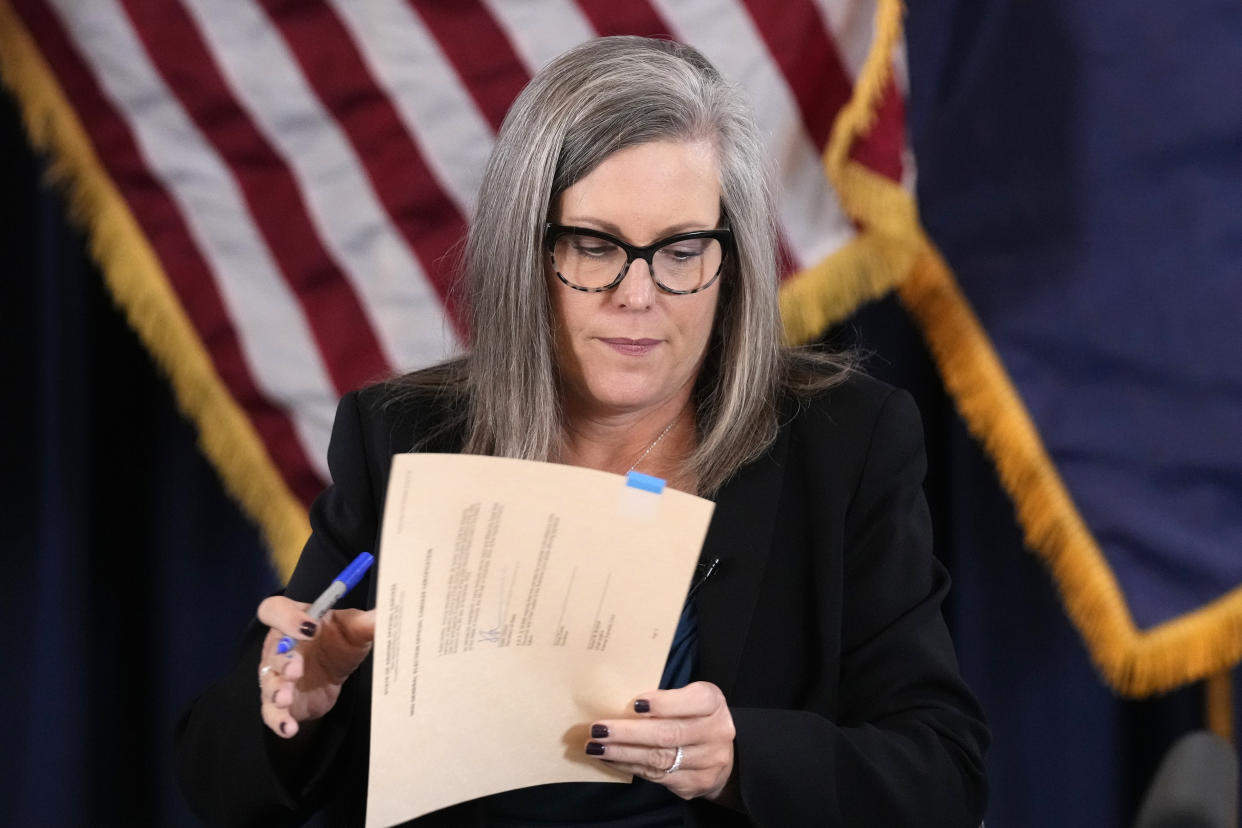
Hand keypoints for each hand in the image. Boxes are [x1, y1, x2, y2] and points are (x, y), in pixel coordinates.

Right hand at [255, 595, 375, 738]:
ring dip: (276, 691)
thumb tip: (386, 613)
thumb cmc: (338, 642)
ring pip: (269, 683)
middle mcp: (278, 647)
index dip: (287, 617)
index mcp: (293, 620)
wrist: (333, 674)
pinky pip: (271, 712)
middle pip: (272, 652)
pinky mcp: (278, 703)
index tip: (310, 626)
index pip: (276, 610)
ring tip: (285, 699)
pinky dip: (278, 720)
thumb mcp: (355, 630)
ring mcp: (276, 676)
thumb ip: (366, 622)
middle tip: (297, 669)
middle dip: (284, 661)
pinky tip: (288, 728)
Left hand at [584, 681, 735, 800]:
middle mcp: (717, 733)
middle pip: (670, 734)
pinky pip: (657, 776)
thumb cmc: (692, 718)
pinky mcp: (695, 783)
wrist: (719, 756)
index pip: (694, 701)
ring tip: (596, 747)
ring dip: (623, 753)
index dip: (665, 703)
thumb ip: (665, 699)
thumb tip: (620, 704)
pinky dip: (629, 766)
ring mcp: (709, 762)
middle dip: (630, 732)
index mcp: (714, 704)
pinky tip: (610, 759)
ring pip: (660, 758)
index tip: (635, 704)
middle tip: (599, 729)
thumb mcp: (688, 699)